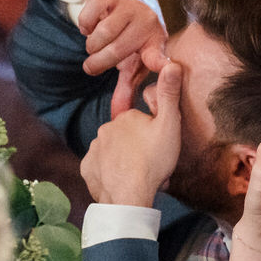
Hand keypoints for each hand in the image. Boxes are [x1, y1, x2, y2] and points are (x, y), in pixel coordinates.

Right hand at [77, 0, 168, 117]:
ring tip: (94, 46)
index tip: (165, 68)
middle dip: (98, 63)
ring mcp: (131, 5)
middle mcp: (148, 21)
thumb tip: (117, 116)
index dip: (160, 62)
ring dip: (91, 45)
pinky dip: (84, 26)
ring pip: (101, 34)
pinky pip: (89, 16)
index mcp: (156, 43)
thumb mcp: (133, 63)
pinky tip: (91, 27)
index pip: (158, 56)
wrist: (128, 0)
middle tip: (91, 66)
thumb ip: (126, 88)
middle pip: (116, 51)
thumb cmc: (131, 40)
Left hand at [80, 62, 182, 206]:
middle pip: (125, 137)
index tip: (159, 148)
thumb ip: (169, 95)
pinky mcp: (88, 169)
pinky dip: (109, 173)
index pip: (139, 122)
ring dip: (123, 160)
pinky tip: (121, 181)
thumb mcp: (169, 126)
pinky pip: (99, 168)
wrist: (130, 197)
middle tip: (151, 164)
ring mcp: (93, 150)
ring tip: (138, 176)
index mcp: (125, 117)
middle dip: (136, 147)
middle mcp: (105, 129)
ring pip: (111, 152)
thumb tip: (172, 63)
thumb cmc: (153, 162)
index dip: (152, 134)